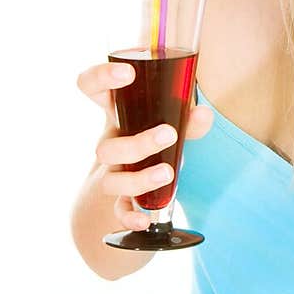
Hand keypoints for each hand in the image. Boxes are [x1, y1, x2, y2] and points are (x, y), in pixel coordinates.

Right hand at [76, 60, 213, 231]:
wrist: (135, 175)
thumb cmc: (153, 132)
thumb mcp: (170, 120)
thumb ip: (187, 119)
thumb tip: (204, 114)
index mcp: (115, 113)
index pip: (90, 87)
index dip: (100, 78)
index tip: (126, 74)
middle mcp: (110, 143)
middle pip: (106, 147)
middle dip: (138, 143)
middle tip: (169, 134)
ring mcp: (112, 173)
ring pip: (111, 182)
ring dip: (139, 179)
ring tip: (168, 173)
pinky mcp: (121, 199)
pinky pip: (118, 211)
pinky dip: (130, 217)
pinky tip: (145, 219)